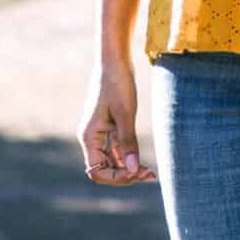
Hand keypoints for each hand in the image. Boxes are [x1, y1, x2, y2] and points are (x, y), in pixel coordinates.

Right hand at [79, 59, 156, 187]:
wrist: (115, 61)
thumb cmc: (118, 84)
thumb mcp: (125, 115)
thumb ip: (128, 143)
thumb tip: (133, 170)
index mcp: (89, 136)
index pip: (96, 171)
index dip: (116, 177)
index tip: (136, 172)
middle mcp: (91, 138)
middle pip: (104, 170)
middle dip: (125, 176)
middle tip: (149, 176)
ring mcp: (100, 135)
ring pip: (112, 163)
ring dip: (129, 169)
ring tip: (151, 173)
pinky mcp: (109, 129)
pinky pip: (117, 152)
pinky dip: (129, 158)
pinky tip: (145, 163)